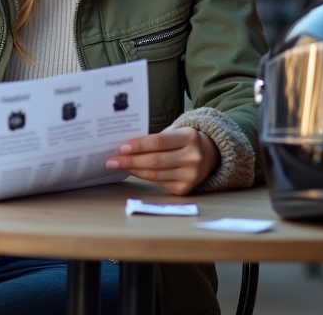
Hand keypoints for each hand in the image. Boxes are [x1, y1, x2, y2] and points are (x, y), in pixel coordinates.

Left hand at [105, 126, 219, 195]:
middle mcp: (193, 157)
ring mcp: (190, 176)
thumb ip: (155, 140)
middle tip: (112, 160)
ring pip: (155, 174)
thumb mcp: (176, 133)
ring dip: (134, 170)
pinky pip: (159, 183)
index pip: (159, 142)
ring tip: (118, 165)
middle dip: (130, 161)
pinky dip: (144, 177)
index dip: (138, 146)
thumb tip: (126, 148)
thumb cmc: (185, 141)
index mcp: (189, 137)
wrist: (211, 155)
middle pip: (155, 161)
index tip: (120, 148)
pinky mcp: (185, 189)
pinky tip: (134, 171)